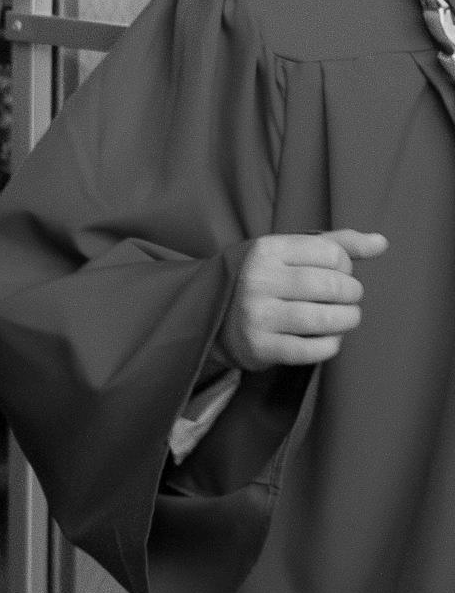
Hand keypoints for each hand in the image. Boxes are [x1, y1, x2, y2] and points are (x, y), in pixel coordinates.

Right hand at [220, 229, 387, 370]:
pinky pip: (314, 349)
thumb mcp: (287, 252)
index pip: (332, 253)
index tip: (334, 273)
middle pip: (334, 286)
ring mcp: (256, 314)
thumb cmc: (262, 280)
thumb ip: (335, 244)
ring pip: (327, 319)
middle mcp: (258, 279)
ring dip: (347, 320)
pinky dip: (330, 345)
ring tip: (343, 318)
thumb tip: (381, 243)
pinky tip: (325, 338)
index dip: (345, 265)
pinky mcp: (259, 346)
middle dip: (352, 295)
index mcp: (265, 249)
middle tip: (345, 299)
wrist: (210, 316)